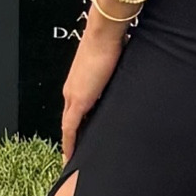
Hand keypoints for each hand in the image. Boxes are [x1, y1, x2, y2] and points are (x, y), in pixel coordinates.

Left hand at [62, 9, 129, 161]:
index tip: (80, 140)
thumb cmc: (111, 43)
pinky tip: (70, 157)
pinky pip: (69, 128)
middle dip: (73, 139)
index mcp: (80, 83)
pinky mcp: (78, 100)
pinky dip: (69, 143)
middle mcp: (72, 90)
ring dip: (70, 144)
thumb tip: (128, 84)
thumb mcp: (116, 67)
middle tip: (75, 157)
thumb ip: (117, 80)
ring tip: (72, 162)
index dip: (77, 127)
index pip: (76, 111)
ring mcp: (73, 96)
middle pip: (69, 121)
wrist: (104, 33)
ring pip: (68, 127)